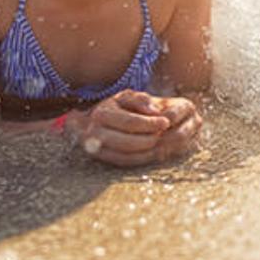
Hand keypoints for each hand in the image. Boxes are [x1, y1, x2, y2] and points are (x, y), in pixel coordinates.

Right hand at [68, 90, 202, 166]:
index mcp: (102, 113)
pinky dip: (140, 159)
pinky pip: (123, 162)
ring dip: (147, 153)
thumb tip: (155, 113)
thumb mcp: (128, 96)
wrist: (94, 120)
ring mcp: (95, 148)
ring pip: (125, 156)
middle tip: (164, 136)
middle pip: (127, 142)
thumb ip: (142, 100)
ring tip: (162, 145)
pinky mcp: (101, 158)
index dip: (150, 123)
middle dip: (149, 140)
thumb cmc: (117, 105)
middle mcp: (94, 132)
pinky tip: (154, 153)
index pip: (130, 122)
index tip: (166, 122)